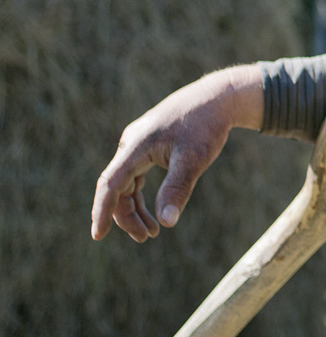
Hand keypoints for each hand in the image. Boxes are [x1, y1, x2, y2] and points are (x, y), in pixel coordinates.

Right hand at [91, 65, 263, 241]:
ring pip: (126, 183)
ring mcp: (138, 143)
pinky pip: (136, 174)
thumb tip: (167, 223)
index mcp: (135, 146)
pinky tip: (153, 210)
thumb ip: (177, 189)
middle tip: (146, 238)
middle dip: (126, 216)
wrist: (218, 98)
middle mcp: (131, 144)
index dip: (102, 211)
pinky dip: (141, 194)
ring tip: (152, 232)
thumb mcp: (194, 159)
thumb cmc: (206, 126)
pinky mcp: (148, 144)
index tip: (97, 236)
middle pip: (117, 187)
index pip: (110, 184)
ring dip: (134, 208)